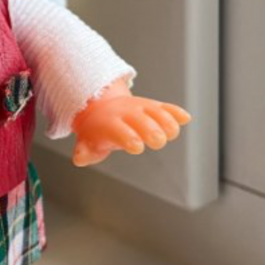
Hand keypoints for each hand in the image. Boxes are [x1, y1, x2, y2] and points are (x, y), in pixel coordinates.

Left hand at [72, 95, 190, 166]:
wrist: (100, 105)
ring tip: (172, 133)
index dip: (128, 138)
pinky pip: (166, 107)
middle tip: (157, 141)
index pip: (120, 130)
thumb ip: (85, 152)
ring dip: (166, 120)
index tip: (136, 147)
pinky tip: (185, 118)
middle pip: (142, 120)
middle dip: (150, 129)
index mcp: (110, 124)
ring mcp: (141, 108)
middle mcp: (127, 114)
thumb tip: (79, 159)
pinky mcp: (154, 107)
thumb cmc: (95, 131)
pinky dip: (175, 112)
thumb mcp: (87, 142)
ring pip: (156, 111)